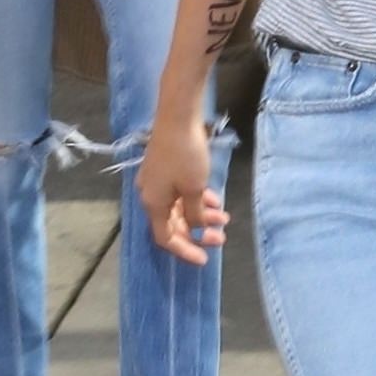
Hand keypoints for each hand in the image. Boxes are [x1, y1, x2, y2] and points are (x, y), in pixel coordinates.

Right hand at [137, 112, 229, 264]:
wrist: (177, 116)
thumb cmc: (186, 155)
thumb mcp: (194, 189)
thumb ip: (195, 214)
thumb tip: (194, 228)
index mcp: (153, 204)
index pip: (166, 238)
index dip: (185, 251)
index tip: (204, 259)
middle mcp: (151, 195)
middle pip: (174, 224)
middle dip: (198, 232)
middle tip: (220, 237)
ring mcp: (157, 181)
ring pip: (180, 207)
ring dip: (201, 215)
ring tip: (224, 217)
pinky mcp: (165, 168)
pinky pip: (180, 192)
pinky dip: (196, 199)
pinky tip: (214, 199)